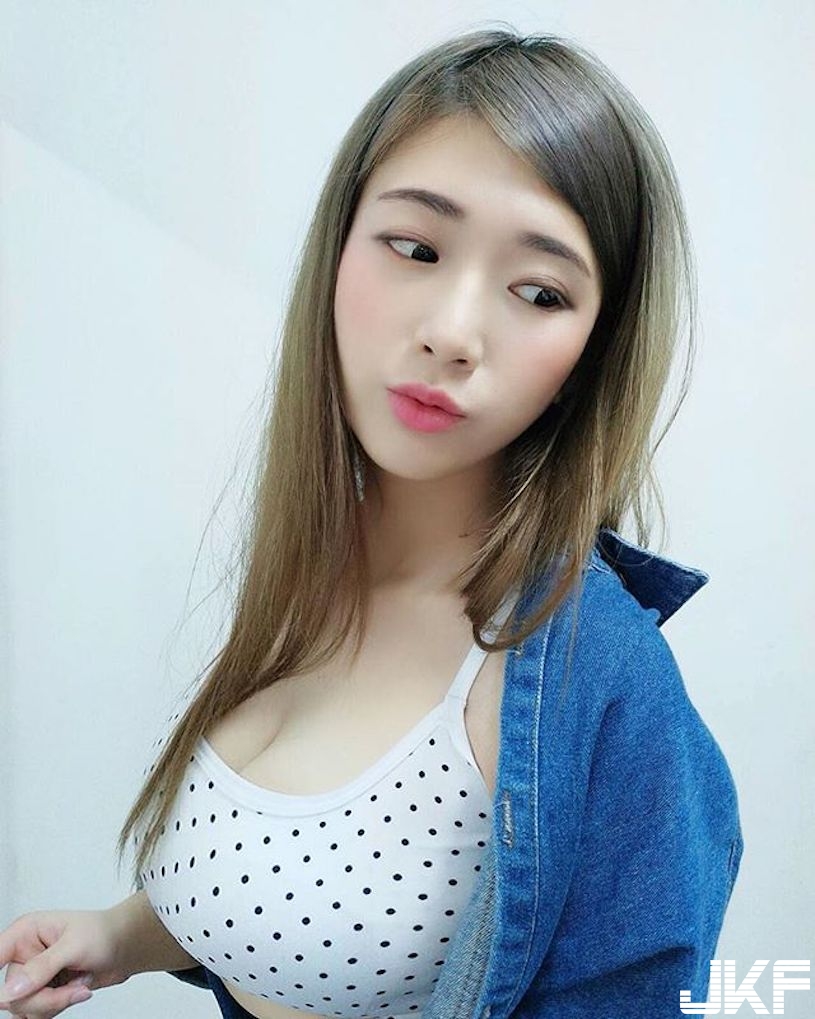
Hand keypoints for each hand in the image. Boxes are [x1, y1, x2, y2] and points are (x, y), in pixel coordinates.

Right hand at [0, 909, 127, 1017]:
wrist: (125, 947)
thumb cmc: (103, 933)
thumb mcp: (74, 946)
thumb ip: (42, 968)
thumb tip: (11, 991)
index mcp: (25, 932)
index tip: (5, 995)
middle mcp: (24, 955)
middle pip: (12, 994)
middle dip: (44, 998)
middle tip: (71, 988)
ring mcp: (32, 977)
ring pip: (24, 1008)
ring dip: (54, 1004)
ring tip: (78, 986)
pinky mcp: (43, 993)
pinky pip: (37, 1014)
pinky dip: (58, 1008)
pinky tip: (77, 991)